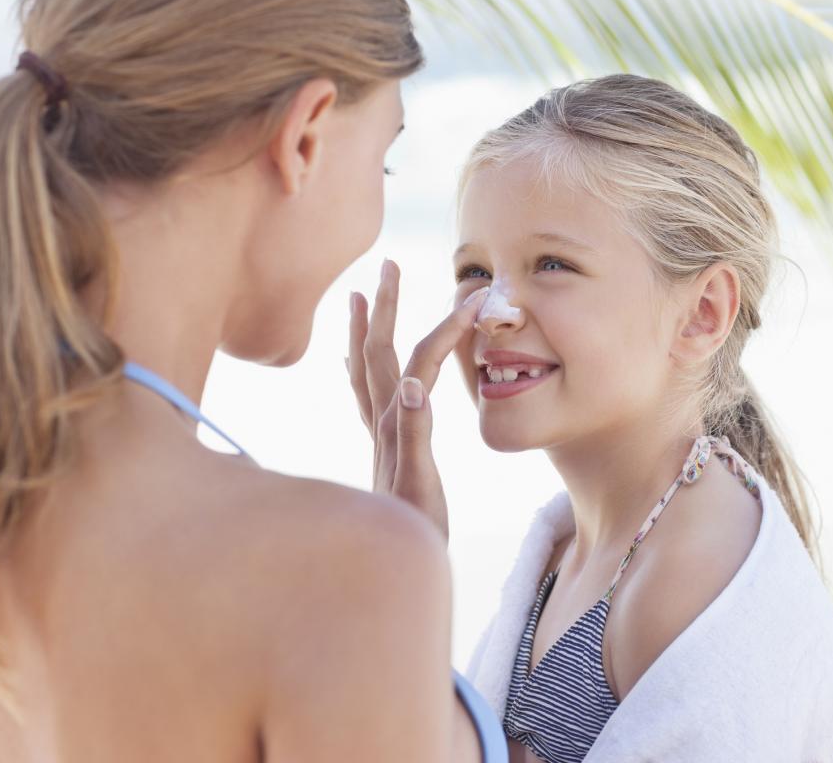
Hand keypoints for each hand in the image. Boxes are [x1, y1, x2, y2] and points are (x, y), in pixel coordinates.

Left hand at [347, 259, 488, 539]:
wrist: (390, 568)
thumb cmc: (413, 531)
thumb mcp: (419, 486)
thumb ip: (414, 434)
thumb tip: (413, 383)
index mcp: (396, 424)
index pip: (421, 359)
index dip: (448, 326)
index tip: (475, 297)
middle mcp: (380, 423)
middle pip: (376, 351)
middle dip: (385, 305)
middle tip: (389, 265)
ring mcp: (377, 434)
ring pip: (363, 369)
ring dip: (364, 328)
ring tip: (359, 297)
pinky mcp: (381, 448)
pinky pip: (363, 395)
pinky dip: (361, 368)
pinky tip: (357, 364)